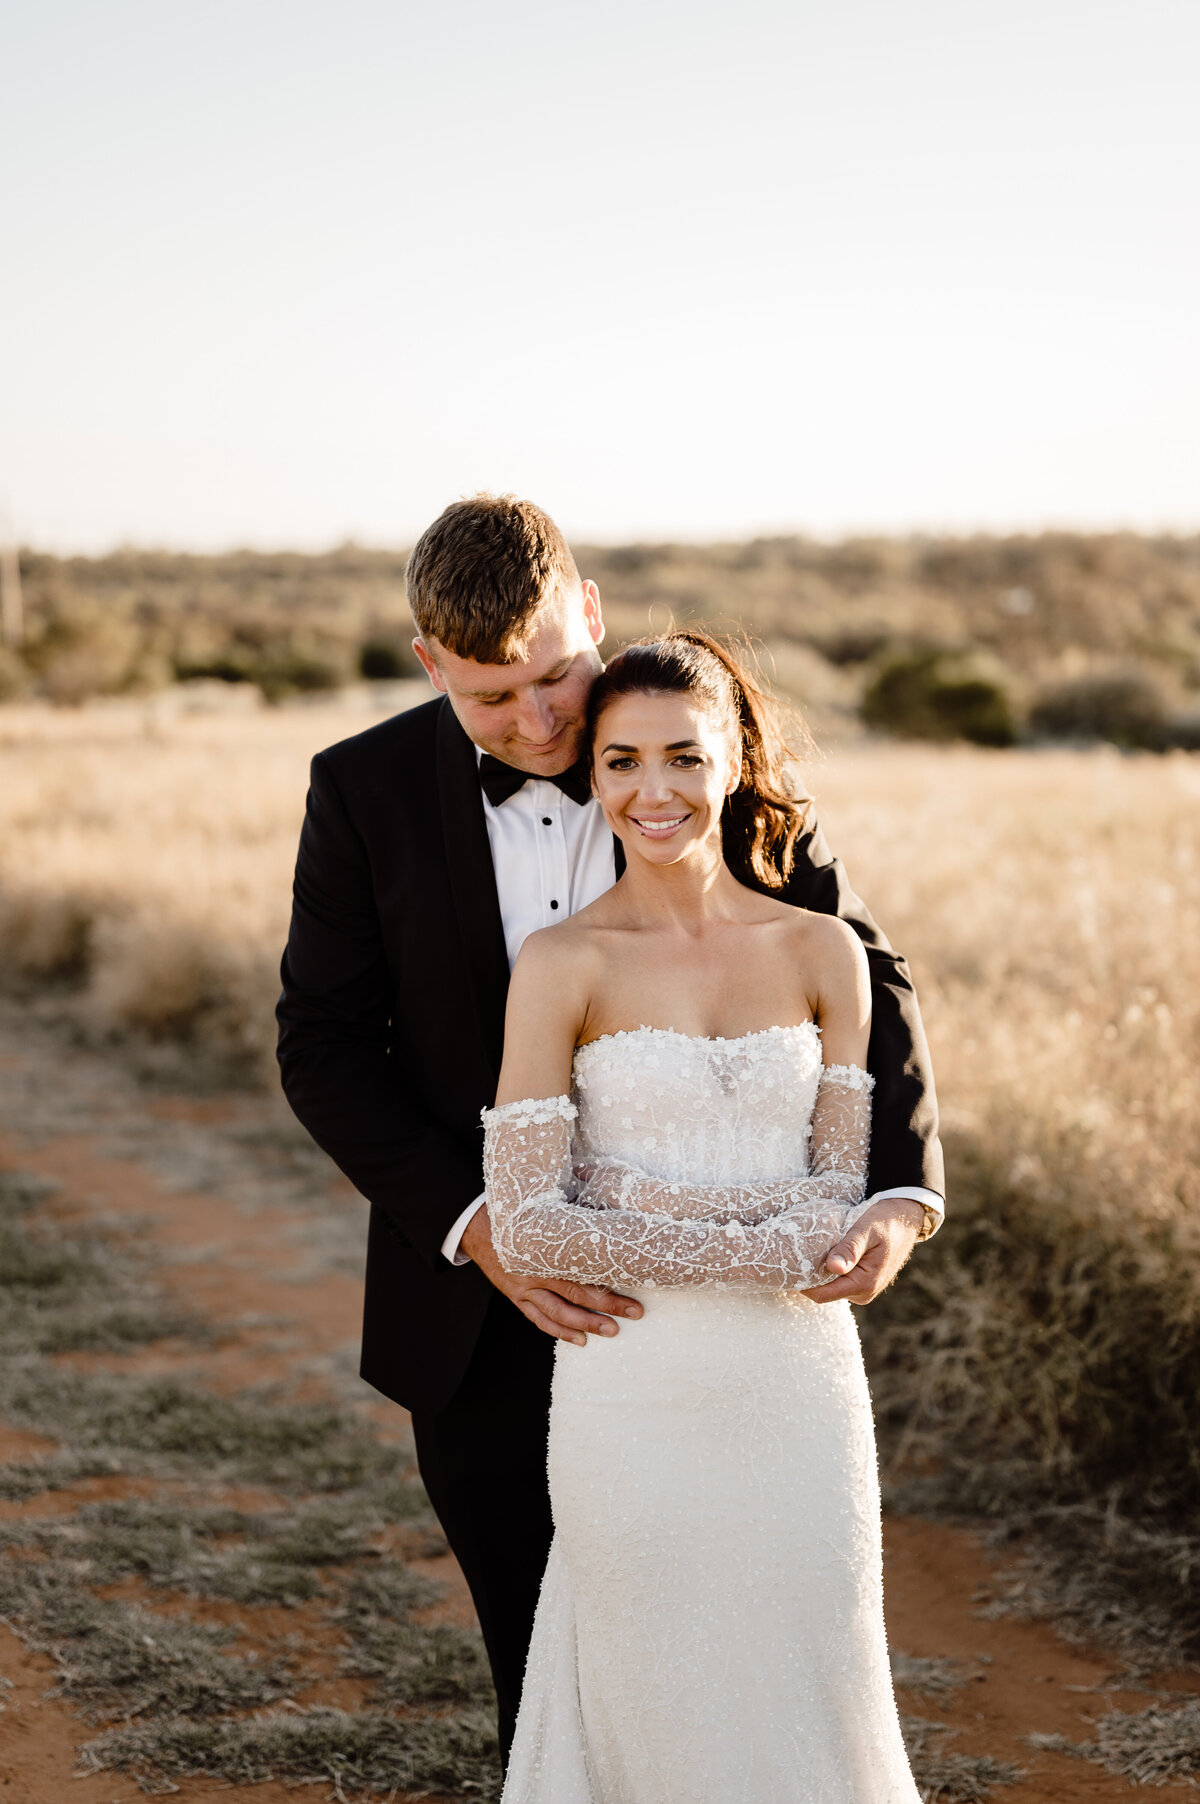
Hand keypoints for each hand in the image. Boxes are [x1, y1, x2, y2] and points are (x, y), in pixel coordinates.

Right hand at [460, 1206, 642, 1345]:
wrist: (478, 1226)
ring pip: (557, 1312)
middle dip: (606, 1305)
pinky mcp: (517, 1297)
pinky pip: (539, 1319)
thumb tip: (606, 1222)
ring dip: (585, 1324)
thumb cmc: (519, 1216)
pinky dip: (559, 1331)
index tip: (634, 1283)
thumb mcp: (543, 1213)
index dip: (607, 1279)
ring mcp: (524, 1288)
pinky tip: (579, 1339)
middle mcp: (534, 1271)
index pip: (581, 1269)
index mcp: (544, 1248)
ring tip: (611, 1331)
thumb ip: (570, 1221)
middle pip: (575, 1293)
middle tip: (633, 1312)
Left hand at [801, 1198, 924, 1305]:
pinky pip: (837, 1282)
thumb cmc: (885, 1220)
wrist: (906, 1219)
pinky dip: (827, 1270)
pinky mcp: (861, 1283)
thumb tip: (833, 1267)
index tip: (786, 1265)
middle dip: (808, 1276)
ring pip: (829, 1287)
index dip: (801, 1284)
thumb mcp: (866, 1229)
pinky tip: (823, 1253)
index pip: (821, 1294)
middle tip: (794, 1254)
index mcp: (864, 1284)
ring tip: (808, 1251)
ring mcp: (863, 1290)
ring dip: (818, 1272)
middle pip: (823, 1292)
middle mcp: (864, 1293)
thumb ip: (850, 1248)